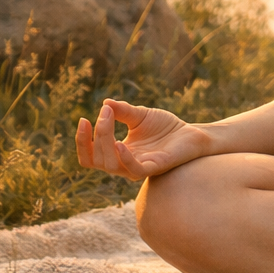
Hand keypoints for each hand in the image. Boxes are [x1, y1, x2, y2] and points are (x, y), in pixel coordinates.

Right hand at [75, 99, 210, 179]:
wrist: (191, 132)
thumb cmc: (164, 127)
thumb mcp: (140, 115)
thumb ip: (122, 111)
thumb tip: (105, 103)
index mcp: (117, 153)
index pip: (89, 156)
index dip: (82, 141)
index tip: (83, 119)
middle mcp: (124, 164)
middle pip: (97, 158)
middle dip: (97, 134)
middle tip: (105, 112)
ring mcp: (138, 168)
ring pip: (110, 165)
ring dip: (105, 142)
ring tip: (108, 119)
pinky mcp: (154, 168)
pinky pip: (134, 169)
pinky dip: (125, 158)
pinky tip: (120, 143)